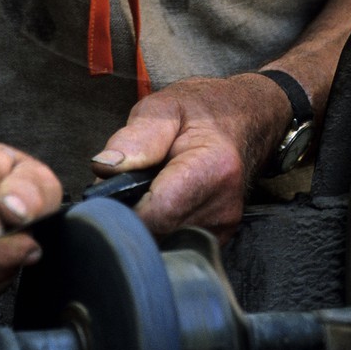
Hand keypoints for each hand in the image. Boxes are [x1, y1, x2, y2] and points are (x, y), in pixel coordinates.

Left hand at [90, 74, 290, 242]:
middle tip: (129, 183)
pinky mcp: (218, 238)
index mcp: (212, 169)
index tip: (112, 190)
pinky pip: (173, 242)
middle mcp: (223, 206)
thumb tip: (104, 166)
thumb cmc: (201, 111)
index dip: (123, 206)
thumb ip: (136, 136)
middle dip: (131, 214)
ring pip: (162, 242)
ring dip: (145, 222)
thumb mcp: (164, 106)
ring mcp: (223, 227)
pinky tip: (161, 202)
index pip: (155, 214)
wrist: (245, 120)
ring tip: (147, 189)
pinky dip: (160, 227)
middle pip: (156, 232)